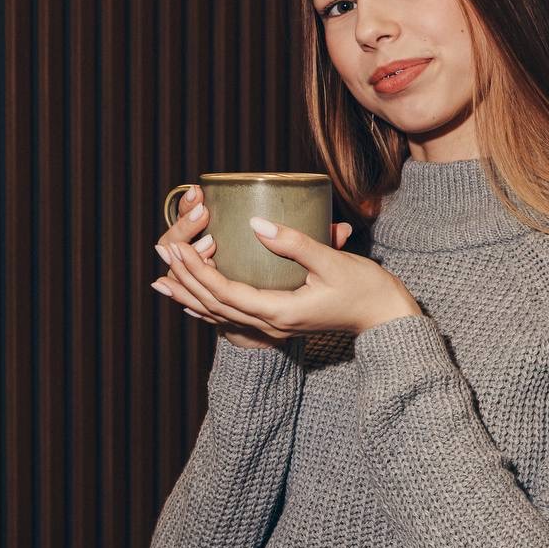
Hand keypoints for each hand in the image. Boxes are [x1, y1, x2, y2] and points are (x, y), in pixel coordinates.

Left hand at [151, 215, 421, 341]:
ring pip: (220, 314)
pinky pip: (233, 316)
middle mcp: (271, 324)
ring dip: (190, 294)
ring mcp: (274, 326)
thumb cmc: (364, 287)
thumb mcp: (332, 260)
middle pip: (216, 305)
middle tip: (162, 252)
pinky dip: (208, 306)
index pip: (226, 293)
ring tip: (161, 279)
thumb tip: (257, 222)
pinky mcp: (279, 319)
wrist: (386, 316)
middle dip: (185, 279)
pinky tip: (193, 300)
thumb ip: (294, 242)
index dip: (198, 271)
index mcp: (280, 312)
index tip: (178, 247)